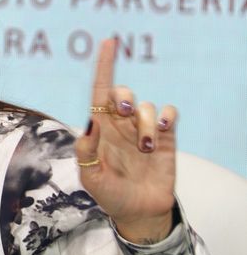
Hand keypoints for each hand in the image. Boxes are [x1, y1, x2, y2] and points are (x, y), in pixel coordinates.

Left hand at [75, 38, 176, 243]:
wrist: (138, 211)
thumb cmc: (109, 193)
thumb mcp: (90, 177)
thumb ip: (85, 152)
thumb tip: (89, 123)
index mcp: (99, 128)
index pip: (99, 91)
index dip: (103, 66)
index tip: (108, 43)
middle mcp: (120, 124)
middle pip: (122, 93)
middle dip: (123, 96)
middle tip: (124, 112)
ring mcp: (143, 129)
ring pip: (147, 106)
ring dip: (146, 124)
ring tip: (145, 149)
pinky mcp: (165, 137)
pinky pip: (168, 112)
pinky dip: (166, 116)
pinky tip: (163, 129)